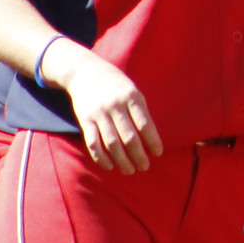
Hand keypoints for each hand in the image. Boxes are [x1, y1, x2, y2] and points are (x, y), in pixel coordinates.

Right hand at [42, 39, 162, 172]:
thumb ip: (141, 111)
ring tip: (130, 170)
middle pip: (129, 137)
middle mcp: (115, 105)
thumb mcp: (132, 90)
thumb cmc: (115, 84)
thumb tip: (151, 138)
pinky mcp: (85, 120)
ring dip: (122, 161)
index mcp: (131, 97)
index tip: (158, 153)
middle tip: (144, 167)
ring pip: (112, 144)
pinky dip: (101, 158)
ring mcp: (99, 113)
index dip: (152, 141)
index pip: (145, 124)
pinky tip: (110, 166)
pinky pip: (93, 143)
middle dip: (138, 156)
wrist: (85, 72)